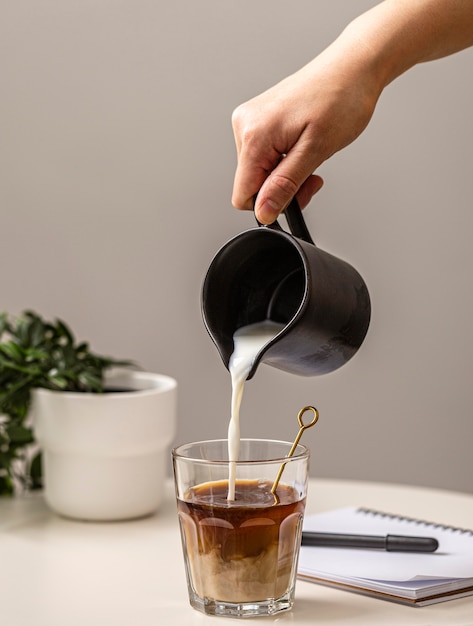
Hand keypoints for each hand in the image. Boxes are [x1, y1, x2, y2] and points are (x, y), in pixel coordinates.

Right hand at [232, 47, 380, 223]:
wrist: (353, 67)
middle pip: (252, 184)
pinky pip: (265, 155)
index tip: (298, 192)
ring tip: (311, 155)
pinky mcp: (260, 119)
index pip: (243, 194)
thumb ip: (285, 185)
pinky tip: (303, 146)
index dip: (271, 203)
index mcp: (254, 135)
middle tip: (312, 174)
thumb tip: (263, 211)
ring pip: (259, 172)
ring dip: (286, 174)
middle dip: (282, 188)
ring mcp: (251, 121)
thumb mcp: (315, 151)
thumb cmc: (341, 98)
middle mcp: (245, 125)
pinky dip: (285, 159)